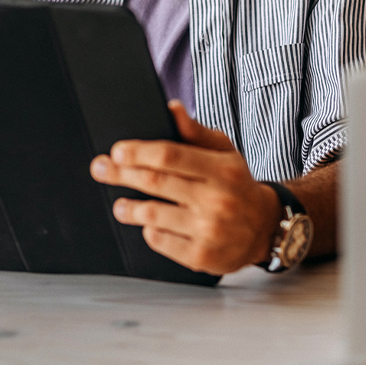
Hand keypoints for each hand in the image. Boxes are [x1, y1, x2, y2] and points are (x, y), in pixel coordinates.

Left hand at [89, 101, 281, 274]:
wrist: (264, 227)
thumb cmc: (238, 185)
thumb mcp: (225, 153)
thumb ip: (196, 133)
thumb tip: (171, 108)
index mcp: (222, 169)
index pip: (171, 156)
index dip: (139, 152)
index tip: (117, 151)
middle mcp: (216, 199)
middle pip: (156, 182)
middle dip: (121, 174)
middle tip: (101, 169)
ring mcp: (208, 229)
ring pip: (152, 214)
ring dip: (128, 208)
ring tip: (120, 205)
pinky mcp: (201, 256)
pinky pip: (160, 240)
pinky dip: (150, 231)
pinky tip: (151, 224)